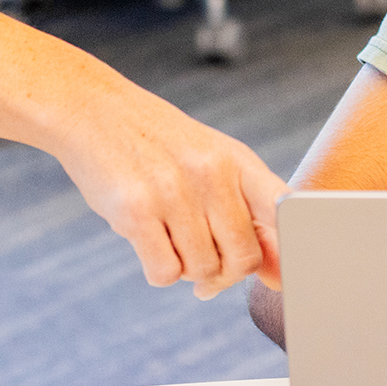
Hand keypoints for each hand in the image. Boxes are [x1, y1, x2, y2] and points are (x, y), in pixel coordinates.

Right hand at [53, 84, 285, 299]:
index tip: (285, 274)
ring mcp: (173, 192)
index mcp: (237, 160)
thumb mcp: (210, 158)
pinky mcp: (135, 210)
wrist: (93, 110)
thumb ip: (245, 207)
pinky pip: (165, 273)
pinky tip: (150, 243)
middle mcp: (211, 174)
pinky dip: (160, 271)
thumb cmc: (159, 143)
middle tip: (205, 263)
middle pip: (244, 258)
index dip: (293, 249)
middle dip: (225, 272)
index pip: (285, 211)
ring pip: (203, 271)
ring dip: (188, 270)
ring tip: (171, 238)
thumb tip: (277, 275)